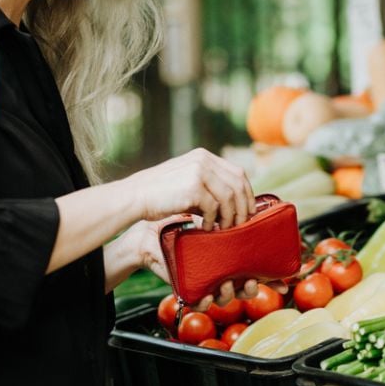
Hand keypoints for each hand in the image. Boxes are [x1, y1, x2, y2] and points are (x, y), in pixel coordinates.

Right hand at [120, 148, 254, 230]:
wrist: (135, 196)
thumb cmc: (161, 194)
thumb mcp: (187, 180)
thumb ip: (208, 186)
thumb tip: (234, 204)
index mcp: (204, 156)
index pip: (238, 173)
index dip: (247, 193)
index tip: (249, 210)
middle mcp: (203, 160)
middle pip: (238, 184)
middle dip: (243, 207)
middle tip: (241, 224)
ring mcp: (198, 172)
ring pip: (229, 197)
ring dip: (229, 216)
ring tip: (223, 228)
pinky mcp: (193, 188)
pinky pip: (213, 207)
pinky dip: (213, 221)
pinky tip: (205, 227)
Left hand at [122, 216, 287, 311]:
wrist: (151, 233)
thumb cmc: (180, 225)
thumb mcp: (208, 219)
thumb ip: (228, 214)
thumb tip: (252, 204)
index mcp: (230, 259)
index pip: (255, 272)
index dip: (272, 280)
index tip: (282, 280)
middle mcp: (221, 273)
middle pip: (244, 289)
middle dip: (250, 289)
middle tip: (250, 281)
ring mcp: (206, 282)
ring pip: (226, 298)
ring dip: (230, 294)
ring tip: (226, 283)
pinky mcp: (189, 289)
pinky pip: (201, 302)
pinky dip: (205, 302)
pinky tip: (207, 295)